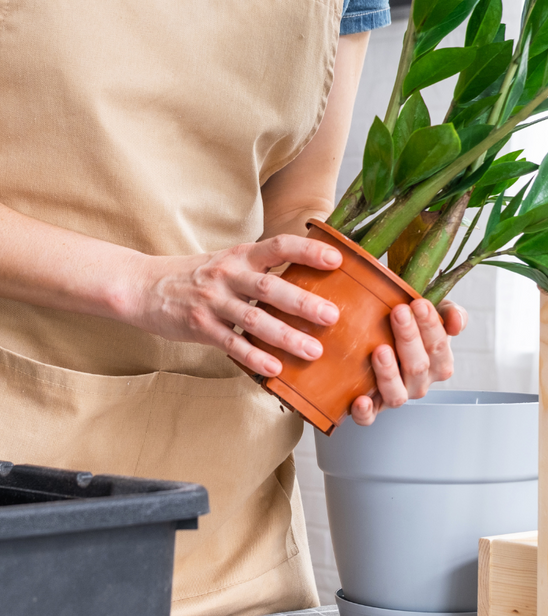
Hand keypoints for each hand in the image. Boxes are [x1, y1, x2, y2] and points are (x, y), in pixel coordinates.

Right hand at [127, 235, 341, 375]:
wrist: (143, 286)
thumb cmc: (198, 277)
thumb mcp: (230, 263)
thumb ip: (263, 270)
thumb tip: (310, 281)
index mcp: (241, 256)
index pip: (279, 246)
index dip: (308, 251)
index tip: (337, 259)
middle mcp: (228, 275)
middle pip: (270, 288)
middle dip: (303, 302)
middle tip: (332, 316)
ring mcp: (213, 301)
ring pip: (254, 319)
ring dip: (286, 336)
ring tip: (314, 351)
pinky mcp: (200, 326)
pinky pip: (231, 344)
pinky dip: (254, 357)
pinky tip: (275, 369)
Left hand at [350, 298, 467, 425]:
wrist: (382, 335)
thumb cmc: (411, 324)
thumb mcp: (434, 312)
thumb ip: (450, 312)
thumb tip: (457, 322)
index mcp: (439, 362)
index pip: (439, 345)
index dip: (430, 325)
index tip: (419, 303)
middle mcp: (420, 383)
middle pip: (418, 367)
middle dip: (409, 338)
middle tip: (398, 313)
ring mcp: (398, 395)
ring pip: (397, 394)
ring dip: (389, 373)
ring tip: (381, 350)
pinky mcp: (373, 408)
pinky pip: (370, 417)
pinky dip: (366, 413)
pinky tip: (360, 400)